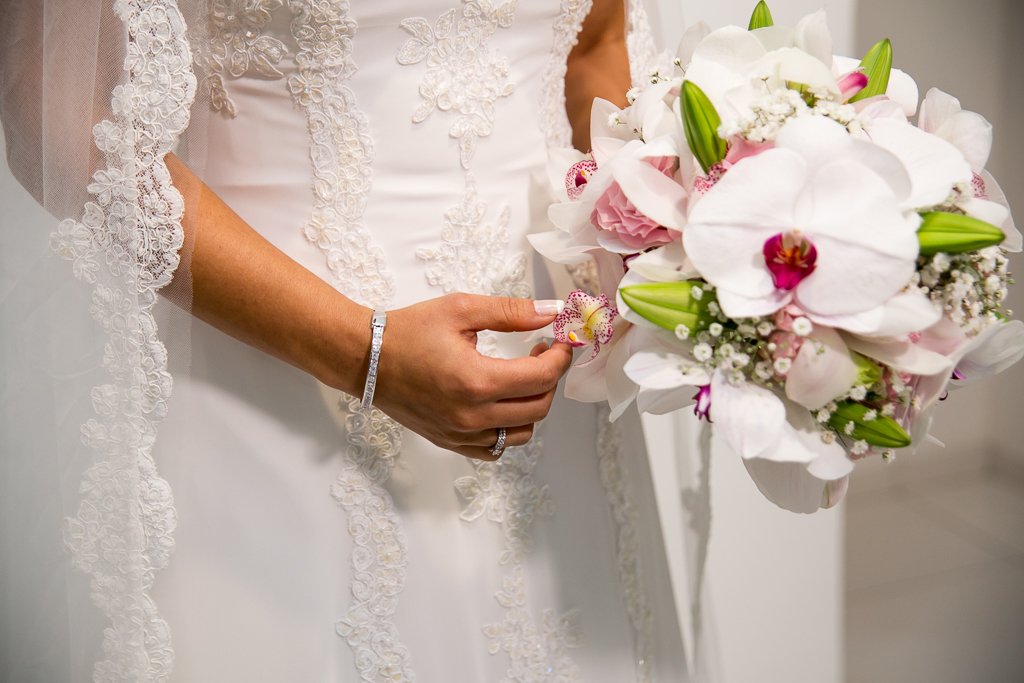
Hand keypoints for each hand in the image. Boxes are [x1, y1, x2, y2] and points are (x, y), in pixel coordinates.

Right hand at [372, 294, 572, 459]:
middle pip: (539, 406)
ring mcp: (460, 434)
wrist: (365, 359)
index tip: (561, 341)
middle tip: (542, 352)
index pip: (542, 377)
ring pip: (522, 433)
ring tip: (522, 377)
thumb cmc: (408, 331)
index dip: (561, 356)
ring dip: (533, 405)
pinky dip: (508, 429)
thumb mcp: (461, 309)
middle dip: (551, 377)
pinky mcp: (450, 441)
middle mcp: (472, 415)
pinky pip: (494, 448)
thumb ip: (511, 311)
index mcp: (477, 381)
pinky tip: (502, 403)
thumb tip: (551, 311)